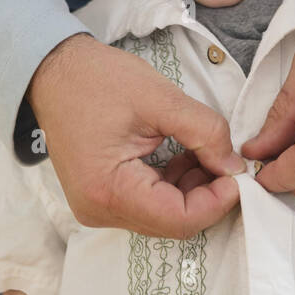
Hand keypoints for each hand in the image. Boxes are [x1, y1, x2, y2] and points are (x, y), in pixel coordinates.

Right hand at [26, 33, 245, 237]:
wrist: (55, 72)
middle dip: (207, 195)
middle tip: (229, 161)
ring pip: (163, 215)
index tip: (239, 174)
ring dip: (192, 189)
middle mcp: (99, 210)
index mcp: (108, 190)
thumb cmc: (97, 79)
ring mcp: (99, 206)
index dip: (216, 201)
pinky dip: (173, 185)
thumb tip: (234, 167)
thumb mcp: (160, 98)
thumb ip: (204, 131)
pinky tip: (185, 155)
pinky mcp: (103, 196)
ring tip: (206, 151)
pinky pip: (148, 203)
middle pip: (171, 222)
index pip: (178, 219)